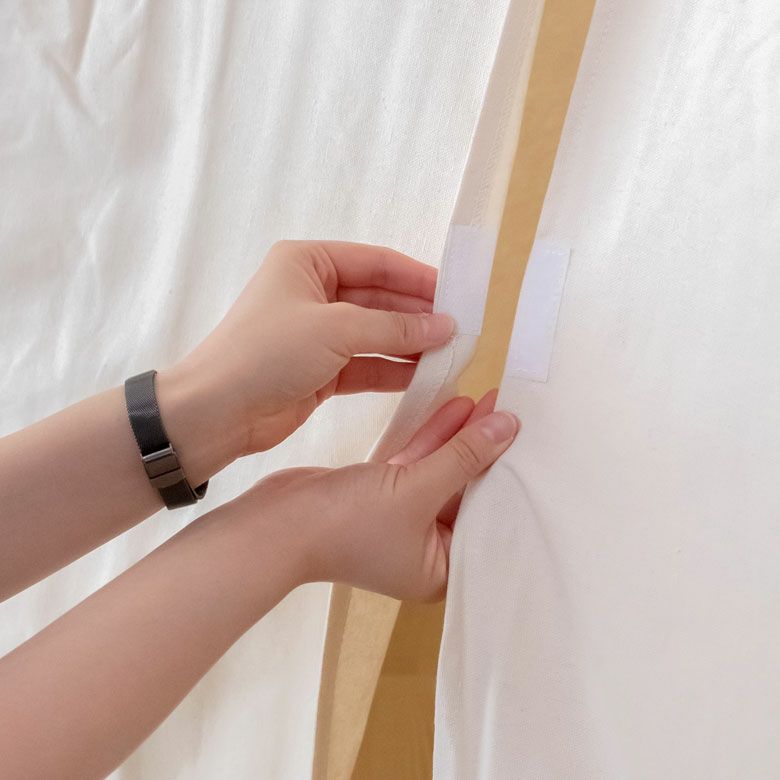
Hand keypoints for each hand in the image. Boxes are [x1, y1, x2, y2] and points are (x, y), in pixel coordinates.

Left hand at [160, 241, 453, 460]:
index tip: (459, 295)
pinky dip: (394, 370)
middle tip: (463, 330)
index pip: (377, 263)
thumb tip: (446, 325)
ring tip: (453, 355)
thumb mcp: (336, 329)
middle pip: (380, 299)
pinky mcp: (320, 371)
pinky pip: (367, 364)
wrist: (217, 412)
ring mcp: (318, 334)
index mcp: (308, 262)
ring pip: (376, 334)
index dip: (419, 278)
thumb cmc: (267, 353)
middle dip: (419, 315)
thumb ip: (394, 327)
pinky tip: (426, 377)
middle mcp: (314, 293)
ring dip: (411, 345)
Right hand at [230, 392, 518, 601]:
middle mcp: (426, 548)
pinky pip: (417, 464)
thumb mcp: (416, 490)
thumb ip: (463, 456)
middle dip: (482, 450)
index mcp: (442, 569)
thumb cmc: (346, 526)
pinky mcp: (381, 495)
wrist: (276, 524)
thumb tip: (507, 427)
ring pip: (441, 472)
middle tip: (507, 411)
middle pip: (466, 491)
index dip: (507, 477)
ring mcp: (401, 520)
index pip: (488, 518)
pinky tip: (455, 408)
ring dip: (458, 437)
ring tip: (487, 401)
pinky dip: (432, 438)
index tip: (527, 440)